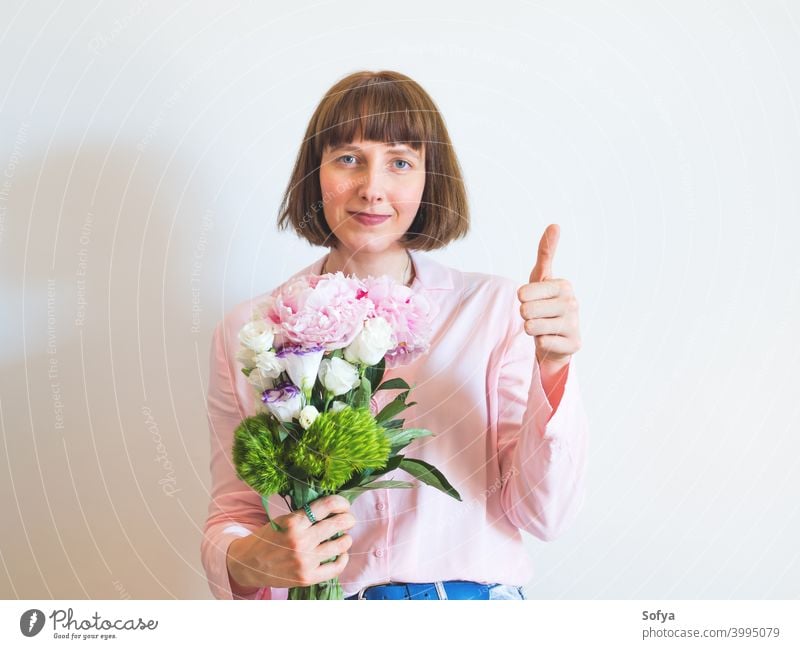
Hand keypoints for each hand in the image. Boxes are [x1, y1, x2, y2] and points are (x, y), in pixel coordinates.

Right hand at [226, 494, 354, 589]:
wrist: (248, 564)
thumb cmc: (267, 538)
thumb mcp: (283, 520)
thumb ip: (305, 515)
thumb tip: (332, 508)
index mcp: (293, 522)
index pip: (326, 506)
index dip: (341, 503)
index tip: (345, 505)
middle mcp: (301, 541)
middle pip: (337, 524)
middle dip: (348, 519)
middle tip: (349, 519)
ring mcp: (305, 561)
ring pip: (340, 545)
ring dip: (346, 539)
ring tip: (344, 537)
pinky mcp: (307, 577)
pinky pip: (335, 567)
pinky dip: (343, 559)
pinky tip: (341, 554)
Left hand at [517, 224, 581, 367]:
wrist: (557, 339)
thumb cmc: (546, 304)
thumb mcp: (542, 278)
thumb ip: (545, 252)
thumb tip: (555, 224)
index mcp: (563, 285)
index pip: (523, 293)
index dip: (522, 299)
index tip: (534, 300)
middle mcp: (572, 303)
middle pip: (526, 310)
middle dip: (526, 316)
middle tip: (537, 316)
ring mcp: (575, 324)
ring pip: (532, 327)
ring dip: (532, 330)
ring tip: (543, 327)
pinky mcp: (574, 344)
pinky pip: (542, 344)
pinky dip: (541, 344)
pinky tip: (551, 340)